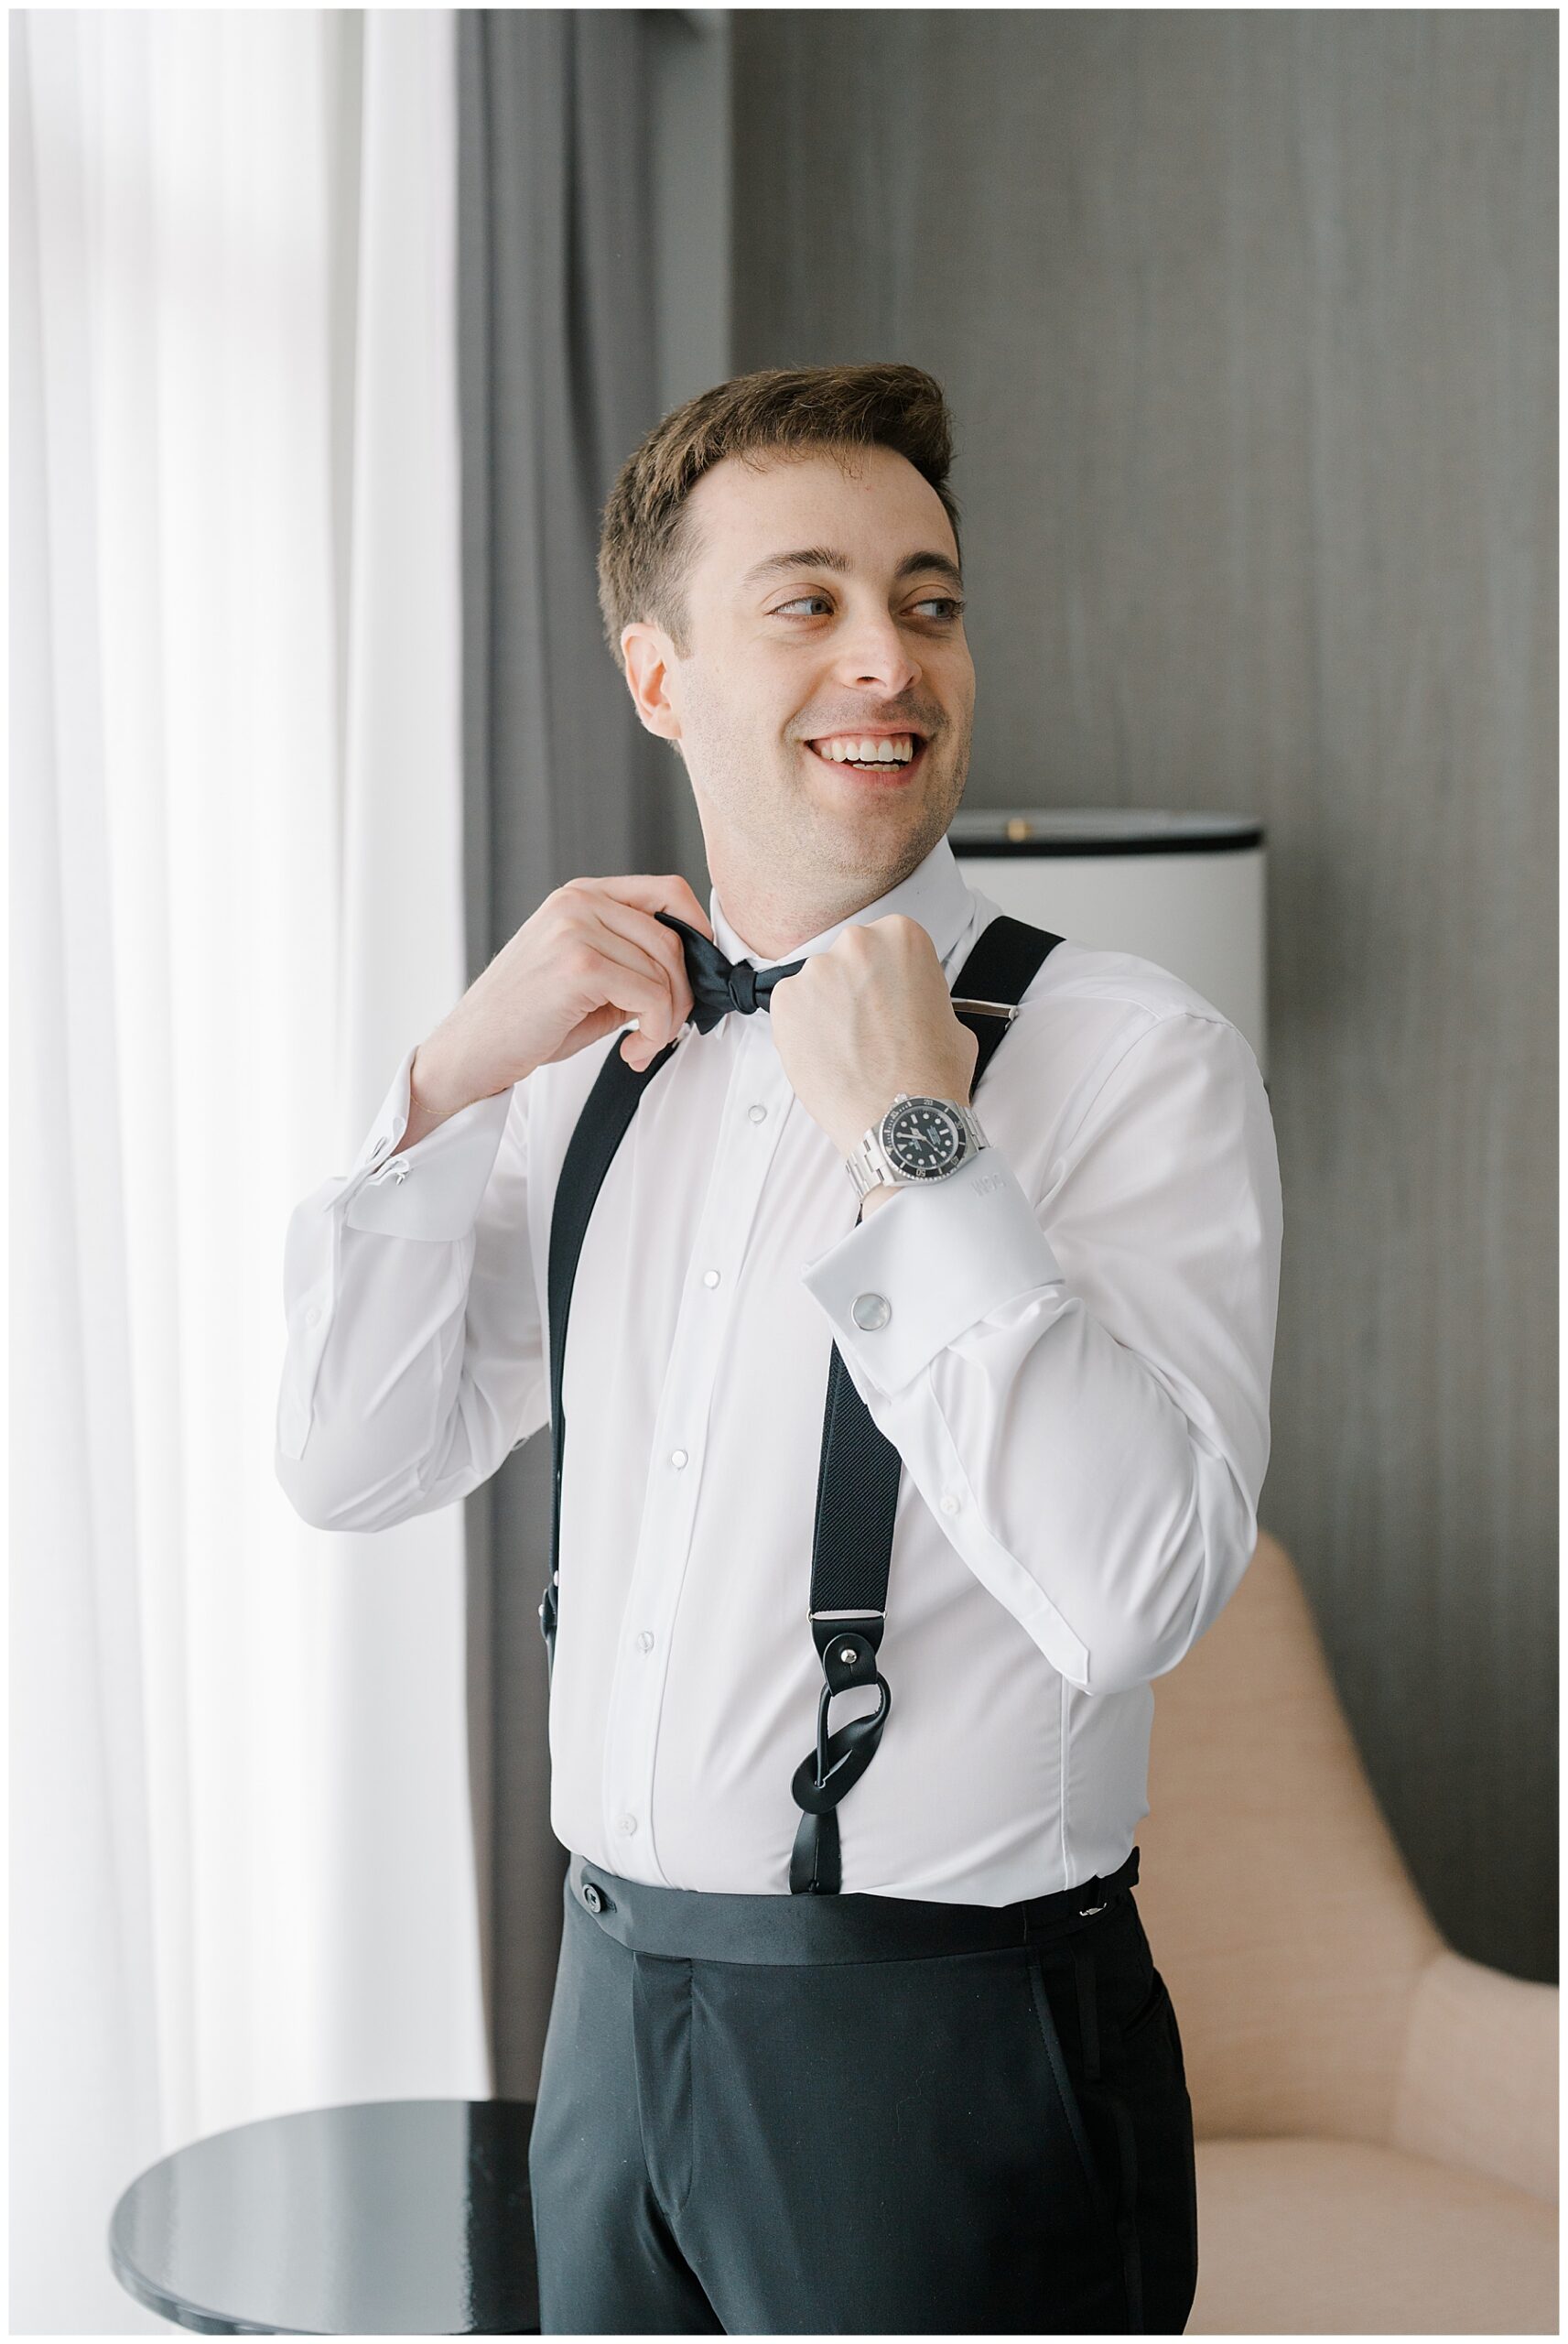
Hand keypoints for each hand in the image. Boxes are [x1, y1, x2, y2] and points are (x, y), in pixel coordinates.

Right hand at [412, 873, 713, 1115]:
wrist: (470, 1051)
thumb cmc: (524, 1020)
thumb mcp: (584, 975)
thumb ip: (632, 960)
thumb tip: (693, 974)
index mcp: (580, 895)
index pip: (667, 892)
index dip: (698, 935)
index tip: (696, 978)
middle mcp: (578, 901)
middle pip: (674, 936)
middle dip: (684, 993)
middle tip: (662, 1030)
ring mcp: (577, 928)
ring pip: (666, 969)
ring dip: (668, 1019)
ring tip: (642, 1044)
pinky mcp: (579, 965)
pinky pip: (651, 996)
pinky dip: (655, 1032)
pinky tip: (631, 1050)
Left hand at [767, 915, 979, 1157]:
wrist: (900, 1120)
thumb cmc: (931, 1075)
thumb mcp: (951, 1018)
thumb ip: (923, 995)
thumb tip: (910, 1005)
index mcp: (902, 936)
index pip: (887, 943)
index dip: (889, 977)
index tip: (890, 999)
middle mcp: (857, 943)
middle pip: (850, 959)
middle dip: (856, 988)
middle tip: (869, 1028)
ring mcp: (817, 970)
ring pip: (818, 984)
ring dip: (828, 1009)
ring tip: (848, 1049)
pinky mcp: (785, 1001)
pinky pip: (791, 1008)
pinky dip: (803, 1029)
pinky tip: (827, 1055)